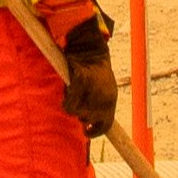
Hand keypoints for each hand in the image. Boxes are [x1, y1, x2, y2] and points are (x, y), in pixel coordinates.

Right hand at [58, 17, 118, 139]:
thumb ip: (97, 102)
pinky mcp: (81, 83)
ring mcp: (93, 91)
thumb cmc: (93, 66)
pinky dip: (66, 101)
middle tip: (77, 101)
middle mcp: (105, 99)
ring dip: (72, 105)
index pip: (106, 125)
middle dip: (81, 113)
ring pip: (77, 113)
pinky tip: (67, 92)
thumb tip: (87, 121)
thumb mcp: (102, 87)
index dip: (96, 132)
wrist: (89, 45)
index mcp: (112, 100)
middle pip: (88, 119)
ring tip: (73, 92)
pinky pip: (69, 105)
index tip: (87, 132)